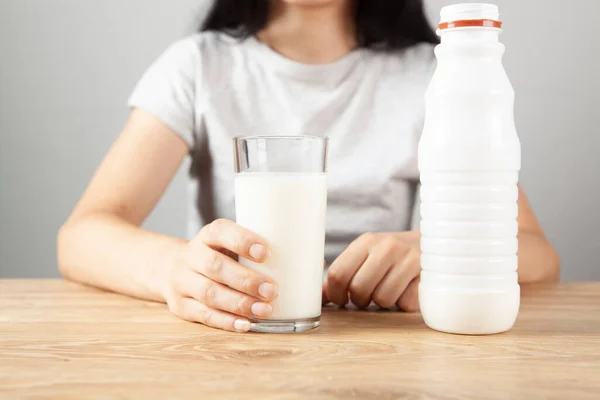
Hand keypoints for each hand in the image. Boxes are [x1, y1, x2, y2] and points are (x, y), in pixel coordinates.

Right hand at [161, 219, 278, 331]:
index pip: (220, 232)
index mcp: (207, 236)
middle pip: (215, 267)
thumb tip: (303, 259)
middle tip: (272, 290)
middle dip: (246, 280)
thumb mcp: (227, 243)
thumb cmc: (216, 255)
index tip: (266, 253)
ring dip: (239, 303)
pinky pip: (203, 315)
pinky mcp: (181, 305)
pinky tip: (246, 324)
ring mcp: (182, 282)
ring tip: (264, 310)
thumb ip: (253, 249)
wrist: (170, 268)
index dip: (242, 241)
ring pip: (209, 293)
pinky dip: (226, 321)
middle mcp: (192, 256)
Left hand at [324, 232, 420, 311]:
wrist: (432, 245)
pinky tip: (406, 291)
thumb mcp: (365, 257)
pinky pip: (405, 303)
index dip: (335, 294)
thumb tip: (320, 298)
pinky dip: (403, 304)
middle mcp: (387, 247)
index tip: (342, 299)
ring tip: (387, 292)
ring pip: (382, 299)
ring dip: (382, 304)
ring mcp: (408, 259)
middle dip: (359, 300)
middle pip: (358, 289)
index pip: (337, 273)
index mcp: (365, 242)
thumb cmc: (390, 257)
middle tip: (367, 297)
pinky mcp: (427, 275)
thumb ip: (343, 275)